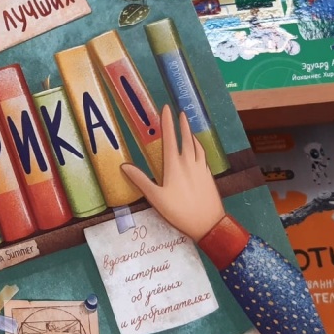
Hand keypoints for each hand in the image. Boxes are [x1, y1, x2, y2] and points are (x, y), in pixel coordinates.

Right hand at [121, 104, 224, 241]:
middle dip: (183, 124)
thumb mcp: (156, 198)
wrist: (209, 224)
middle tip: (180, 113)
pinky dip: (199, 147)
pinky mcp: (208, 175)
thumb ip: (140, 180)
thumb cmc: (179, 212)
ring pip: (197, 145)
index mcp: (174, 165)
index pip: (170, 138)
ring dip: (191, 134)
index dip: (168, 122)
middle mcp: (189, 162)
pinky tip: (198, 150)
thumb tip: (124, 166)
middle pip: (186, 138)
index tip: (166, 109)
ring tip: (188, 128)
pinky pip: (203, 155)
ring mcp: (201, 168)